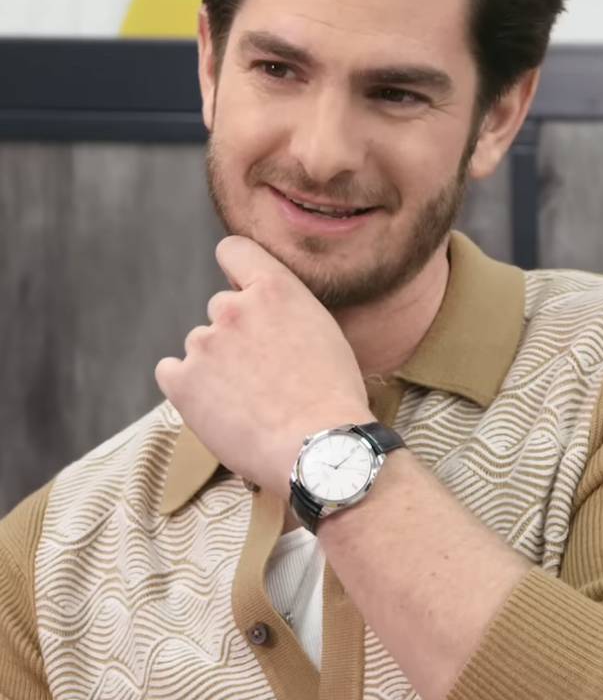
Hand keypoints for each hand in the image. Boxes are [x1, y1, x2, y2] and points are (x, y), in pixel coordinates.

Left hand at [155, 236, 373, 497]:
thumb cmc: (334, 397)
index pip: (234, 251)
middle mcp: (233, 308)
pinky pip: (172, 373)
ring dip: (216, 365)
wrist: (319, 448)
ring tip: (248, 400)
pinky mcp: (181, 381)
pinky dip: (189, 388)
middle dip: (236, 334)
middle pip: (221, 309)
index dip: (236, 269)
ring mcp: (203, 344)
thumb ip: (289, 313)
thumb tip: (270, 318)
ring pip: (201, 345)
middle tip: (262, 371)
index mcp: (276, 290)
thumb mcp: (325, 334)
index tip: (241, 289)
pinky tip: (220, 408)